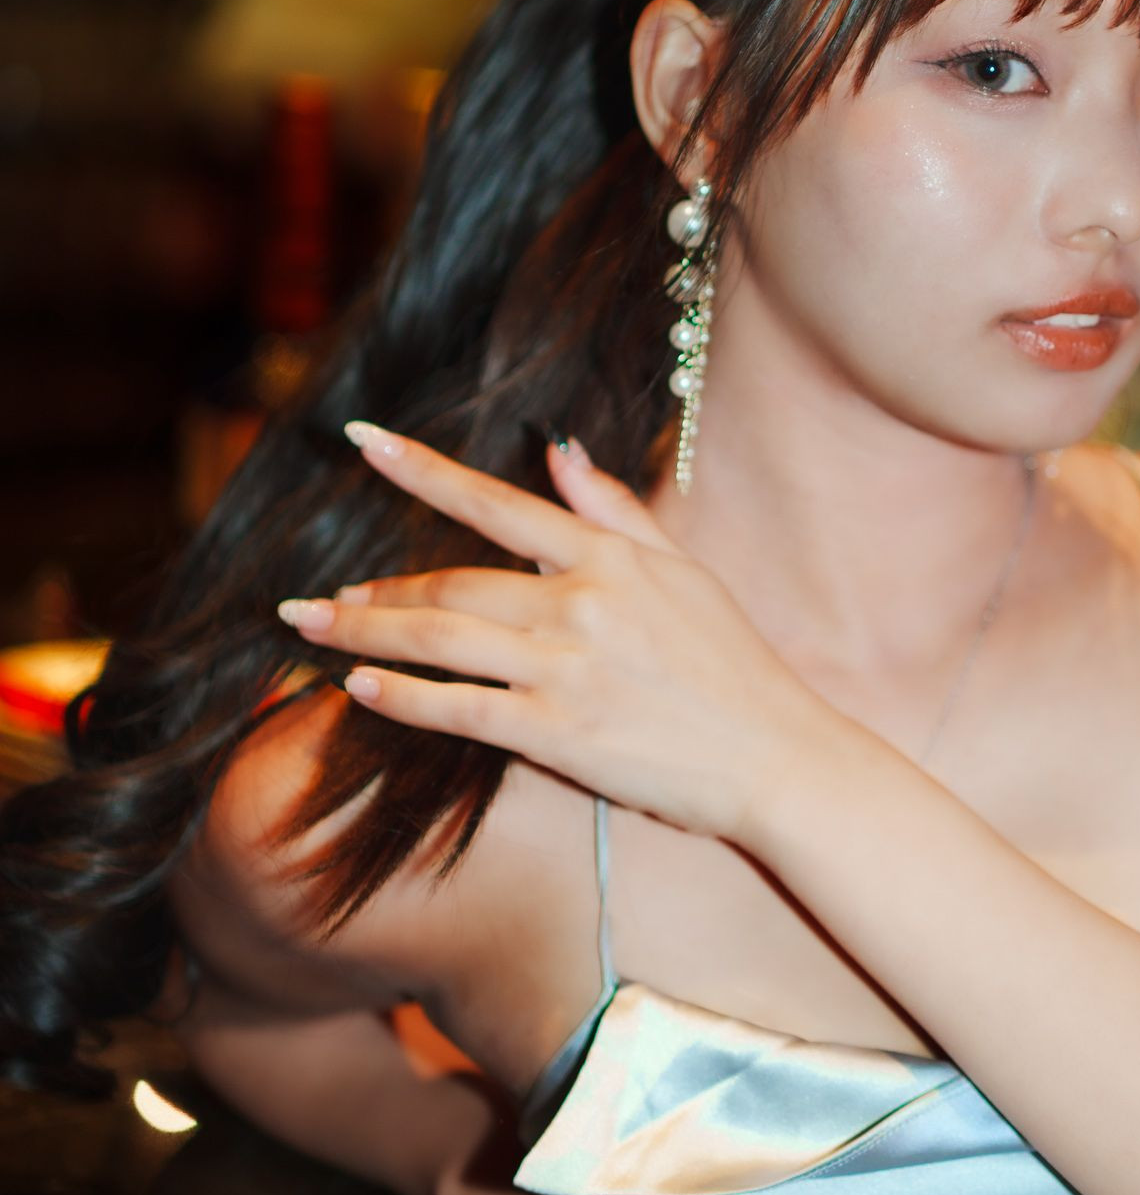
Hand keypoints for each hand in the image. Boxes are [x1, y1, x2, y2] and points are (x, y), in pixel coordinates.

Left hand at [275, 422, 841, 851]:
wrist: (773, 754)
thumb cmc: (733, 664)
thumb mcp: (683, 569)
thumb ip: (614, 510)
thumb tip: (558, 451)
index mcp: (609, 558)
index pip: (496, 504)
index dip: (423, 471)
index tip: (361, 441)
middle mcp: (580, 604)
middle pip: (451, 582)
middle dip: (372, 587)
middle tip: (311, 596)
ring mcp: (566, 669)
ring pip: (441, 639)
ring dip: (365, 631)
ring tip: (311, 628)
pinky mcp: (558, 733)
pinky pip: (459, 709)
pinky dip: (402, 695)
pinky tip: (358, 686)